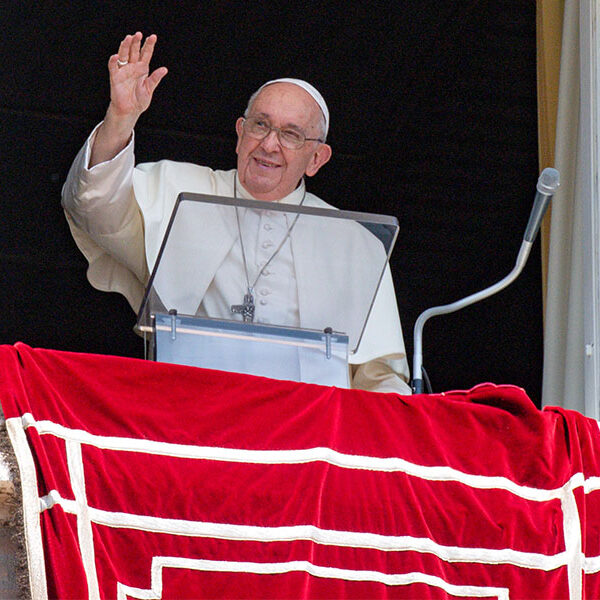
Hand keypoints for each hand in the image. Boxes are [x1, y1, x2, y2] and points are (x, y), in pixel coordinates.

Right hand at [90, 32, 167, 166]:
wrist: (130, 111)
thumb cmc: (139, 100)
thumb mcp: (150, 89)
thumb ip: (155, 78)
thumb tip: (164, 69)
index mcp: (142, 69)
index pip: (146, 54)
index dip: (149, 46)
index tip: (153, 37)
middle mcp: (132, 67)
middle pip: (134, 51)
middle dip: (136, 43)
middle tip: (139, 34)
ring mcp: (123, 70)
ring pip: (123, 55)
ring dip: (125, 47)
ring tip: (128, 38)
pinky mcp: (115, 77)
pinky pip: (113, 67)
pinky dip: (114, 61)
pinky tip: (116, 56)